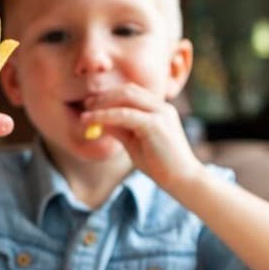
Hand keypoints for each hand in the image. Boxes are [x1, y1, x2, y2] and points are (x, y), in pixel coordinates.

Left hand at [82, 84, 202, 187]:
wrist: (182, 180)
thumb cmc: (159, 164)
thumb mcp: (134, 143)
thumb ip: (119, 129)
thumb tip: (99, 120)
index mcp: (160, 110)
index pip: (133, 92)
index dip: (111, 95)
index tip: (92, 103)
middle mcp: (162, 107)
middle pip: (129, 90)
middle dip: (105, 96)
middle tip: (86, 105)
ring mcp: (160, 113)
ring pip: (126, 98)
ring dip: (103, 104)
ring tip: (86, 115)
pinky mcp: (155, 125)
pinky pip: (124, 114)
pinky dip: (106, 116)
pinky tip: (92, 122)